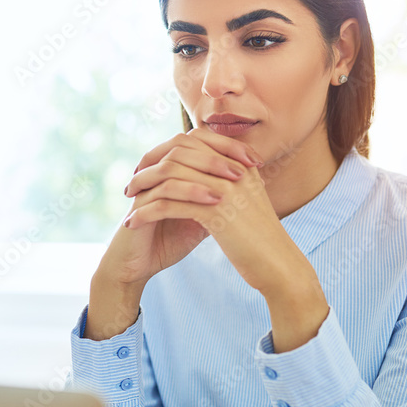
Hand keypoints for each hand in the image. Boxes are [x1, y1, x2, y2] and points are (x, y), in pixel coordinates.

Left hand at [123, 128, 328, 349]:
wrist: (278, 265)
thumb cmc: (260, 239)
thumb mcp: (246, 202)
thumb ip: (227, 184)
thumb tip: (202, 177)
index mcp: (239, 163)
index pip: (193, 141)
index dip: (164, 150)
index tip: (146, 165)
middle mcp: (232, 169)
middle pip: (178, 153)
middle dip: (149, 166)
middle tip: (131, 182)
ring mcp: (224, 188)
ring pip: (170, 177)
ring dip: (143, 188)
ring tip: (128, 201)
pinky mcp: (215, 212)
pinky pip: (169, 205)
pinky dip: (147, 212)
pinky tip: (133, 222)